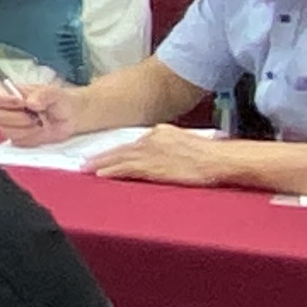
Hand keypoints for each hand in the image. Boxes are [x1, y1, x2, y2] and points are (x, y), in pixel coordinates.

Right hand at [0, 78, 82, 144]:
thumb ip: (42, 94)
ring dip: (26, 129)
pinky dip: (30, 138)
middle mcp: (9, 109)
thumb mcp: (54, 93)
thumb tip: (30, 102)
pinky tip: (40, 132)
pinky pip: (17, 141)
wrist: (71, 116)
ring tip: (40, 123)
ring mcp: (13, 125)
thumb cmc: (59, 101)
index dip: (2, 100)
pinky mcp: (19, 138)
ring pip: (6, 131)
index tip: (20, 102)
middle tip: (36, 115)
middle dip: (19, 117)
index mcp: (12, 94)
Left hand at [92, 124, 242, 187]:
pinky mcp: (153, 165)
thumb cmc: (212, 155)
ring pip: (120, 158)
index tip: (107, 155)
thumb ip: (174, 148)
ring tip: (86, 169)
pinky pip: (127, 168)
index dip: (119, 150)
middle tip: (85, 161)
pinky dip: (112, 171)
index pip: (135, 142)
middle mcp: (153, 138)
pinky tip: (101, 174)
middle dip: (104, 155)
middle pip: (123, 148)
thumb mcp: (189, 144)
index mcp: (162, 132)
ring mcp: (152, 152)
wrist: (220, 159)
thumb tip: (169, 155)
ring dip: (102, 163)